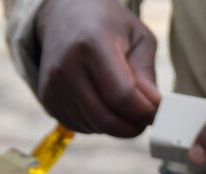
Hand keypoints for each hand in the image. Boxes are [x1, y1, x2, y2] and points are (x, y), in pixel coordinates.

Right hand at [34, 0, 160, 136]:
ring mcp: (54, 85)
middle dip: (133, 127)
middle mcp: (68, 67)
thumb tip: (152, 106)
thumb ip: (146, 72)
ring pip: (96, 127)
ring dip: (116, 125)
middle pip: (107, 119)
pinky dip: (98, 123)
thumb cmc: (106, 25)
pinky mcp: (48, 99)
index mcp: (93, 45)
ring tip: (122, 103)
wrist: (64, 15)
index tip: (156, 111)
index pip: (123, 96)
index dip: (145, 112)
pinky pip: (81, 126)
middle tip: (145, 119)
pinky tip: (102, 102)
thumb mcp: (137, 36)